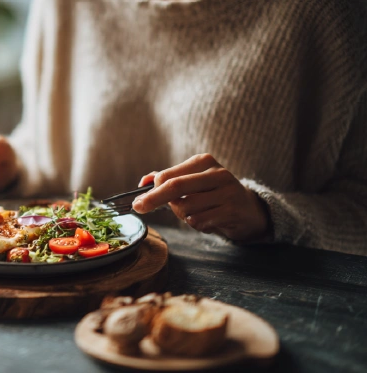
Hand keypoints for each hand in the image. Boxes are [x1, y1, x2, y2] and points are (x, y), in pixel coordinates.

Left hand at [132, 154, 269, 241]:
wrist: (249, 210)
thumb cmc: (214, 195)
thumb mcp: (192, 182)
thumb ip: (168, 180)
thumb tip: (143, 181)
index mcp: (204, 162)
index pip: (169, 175)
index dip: (150, 190)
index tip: (138, 200)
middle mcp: (217, 173)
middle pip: (175, 187)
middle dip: (153, 200)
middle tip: (138, 208)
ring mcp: (227, 191)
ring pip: (185, 208)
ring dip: (184, 216)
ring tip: (198, 213)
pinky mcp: (232, 210)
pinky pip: (199, 221)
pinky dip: (197, 224)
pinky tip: (209, 219)